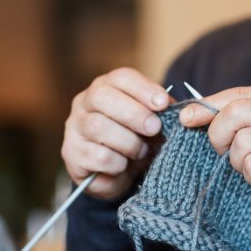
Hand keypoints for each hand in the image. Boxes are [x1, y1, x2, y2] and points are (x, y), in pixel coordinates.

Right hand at [61, 67, 170, 199]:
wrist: (114, 173)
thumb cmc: (134, 138)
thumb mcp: (150, 121)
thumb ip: (161, 112)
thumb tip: (177, 109)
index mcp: (105, 87)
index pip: (121, 77)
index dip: (143, 88)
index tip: (163, 103)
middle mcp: (84, 102)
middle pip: (102, 97)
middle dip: (134, 113)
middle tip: (155, 128)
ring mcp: (75, 128)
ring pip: (99, 127)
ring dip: (128, 142)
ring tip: (140, 152)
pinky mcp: (73, 154)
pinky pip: (99, 157)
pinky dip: (118, 164)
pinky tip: (123, 166)